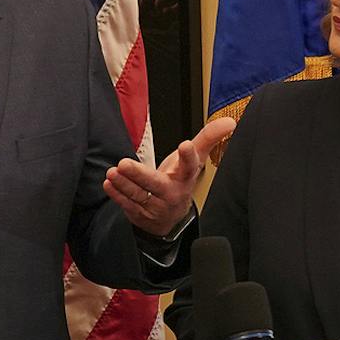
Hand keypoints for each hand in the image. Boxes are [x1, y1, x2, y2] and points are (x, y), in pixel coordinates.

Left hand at [103, 114, 236, 235]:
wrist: (171, 216)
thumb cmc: (180, 180)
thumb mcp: (195, 159)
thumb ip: (208, 138)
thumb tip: (230, 122)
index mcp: (186, 177)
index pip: (190, 166)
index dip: (189, 156)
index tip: (185, 145)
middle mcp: (172, 193)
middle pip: (156, 184)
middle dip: (140, 175)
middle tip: (124, 163)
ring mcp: (156, 206)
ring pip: (139, 195)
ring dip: (124, 184)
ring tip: (113, 171)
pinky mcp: (141, 214)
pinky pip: (128, 205)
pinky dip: (117, 194)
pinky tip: (109, 183)